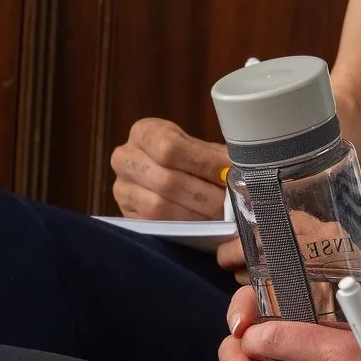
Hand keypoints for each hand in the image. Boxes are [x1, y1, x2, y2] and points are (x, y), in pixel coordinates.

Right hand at [109, 116, 235, 224]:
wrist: (178, 178)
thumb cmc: (194, 162)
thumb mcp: (204, 151)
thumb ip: (217, 160)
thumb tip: (239, 177)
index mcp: (144, 132)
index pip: (170, 148)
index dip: (204, 164)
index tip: (229, 174)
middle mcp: (124, 158)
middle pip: (166, 181)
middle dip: (205, 195)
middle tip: (231, 204)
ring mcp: (122, 188)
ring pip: (159, 207)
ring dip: (196, 214)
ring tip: (221, 216)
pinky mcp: (127, 215)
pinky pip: (155, 226)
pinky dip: (183, 227)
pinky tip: (204, 225)